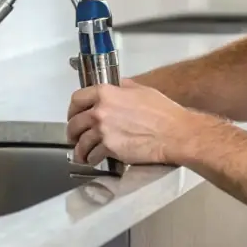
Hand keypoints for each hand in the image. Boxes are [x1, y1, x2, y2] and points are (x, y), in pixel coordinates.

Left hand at [66, 81, 194, 166]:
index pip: (77, 99)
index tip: (73, 115)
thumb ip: (124, 87)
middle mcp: (100, 111)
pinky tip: (94, 160)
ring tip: (82, 154)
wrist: (174, 133)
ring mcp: (103, 130)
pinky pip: (93, 154)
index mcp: (106, 93)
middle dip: (72, 132)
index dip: (72, 109)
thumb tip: (117, 86)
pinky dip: (92, 158)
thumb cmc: (163, 113)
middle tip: (74, 137)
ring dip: (80, 149)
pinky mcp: (109, 148)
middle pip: (74, 122)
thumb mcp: (142, 90)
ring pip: (81, 142)